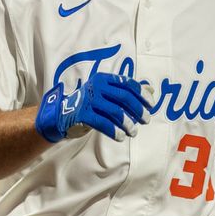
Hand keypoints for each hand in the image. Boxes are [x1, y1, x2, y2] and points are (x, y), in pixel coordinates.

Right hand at [35, 73, 152, 142]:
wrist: (63, 114)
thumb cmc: (91, 105)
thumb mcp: (108, 94)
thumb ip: (127, 91)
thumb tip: (151, 89)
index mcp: (104, 79)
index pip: (128, 84)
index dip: (142, 95)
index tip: (151, 106)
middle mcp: (97, 86)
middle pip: (124, 97)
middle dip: (138, 110)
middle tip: (146, 120)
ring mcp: (89, 100)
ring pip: (115, 112)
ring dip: (128, 123)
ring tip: (133, 132)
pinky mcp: (82, 114)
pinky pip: (103, 123)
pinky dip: (114, 131)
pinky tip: (120, 136)